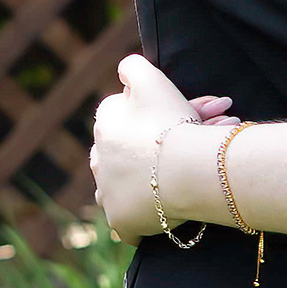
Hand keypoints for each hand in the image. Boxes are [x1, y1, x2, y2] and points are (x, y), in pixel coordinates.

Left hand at [89, 56, 230, 242]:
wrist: (189, 169)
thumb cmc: (171, 123)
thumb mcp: (152, 79)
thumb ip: (133, 66)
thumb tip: (123, 70)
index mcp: (104, 124)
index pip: (124, 115)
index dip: (154, 115)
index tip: (182, 119)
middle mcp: (98, 158)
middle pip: (123, 152)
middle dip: (148, 149)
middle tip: (185, 148)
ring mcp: (107, 192)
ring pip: (118, 186)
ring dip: (137, 182)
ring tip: (168, 178)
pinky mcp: (120, 219)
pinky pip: (125, 220)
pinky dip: (138, 216)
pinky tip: (152, 211)